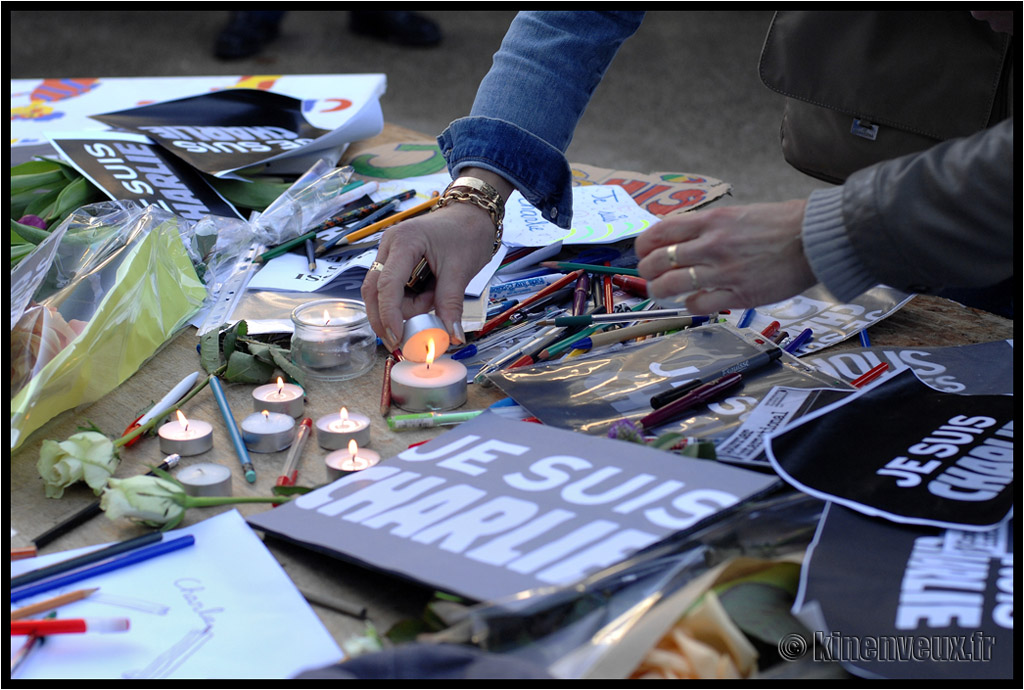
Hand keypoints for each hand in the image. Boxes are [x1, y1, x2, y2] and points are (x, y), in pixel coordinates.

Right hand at [361, 201, 494, 351]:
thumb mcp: (461, 271)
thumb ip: (451, 305)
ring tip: (432, 298)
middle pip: (374, 291)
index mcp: (404, 241)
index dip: (389, 315)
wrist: (471, 216)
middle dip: (387, 317)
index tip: (398, 338)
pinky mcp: (394, 261)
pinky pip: (392, 290)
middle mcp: (389, 245)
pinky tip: (427, 295)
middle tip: (404, 339)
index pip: (387, 285)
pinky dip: (406, 301)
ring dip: (403, 308)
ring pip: (382, 293)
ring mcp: (389, 253)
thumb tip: (451, 337)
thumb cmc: (467, 234)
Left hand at [635, 199, 816, 312]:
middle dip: (647, 271)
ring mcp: (723, 271)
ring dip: (660, 291)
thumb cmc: (781, 224)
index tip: (644, 252)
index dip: (644, 245)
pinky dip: (689, 305)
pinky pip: (699, 304)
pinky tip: (692, 302)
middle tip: (651, 276)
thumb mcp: (737, 214)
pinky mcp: (739, 294)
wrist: (816, 238)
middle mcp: (711, 245)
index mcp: (711, 221)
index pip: (660, 232)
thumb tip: (683, 239)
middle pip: (657, 261)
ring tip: (661, 293)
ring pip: (671, 285)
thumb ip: (709, 227)